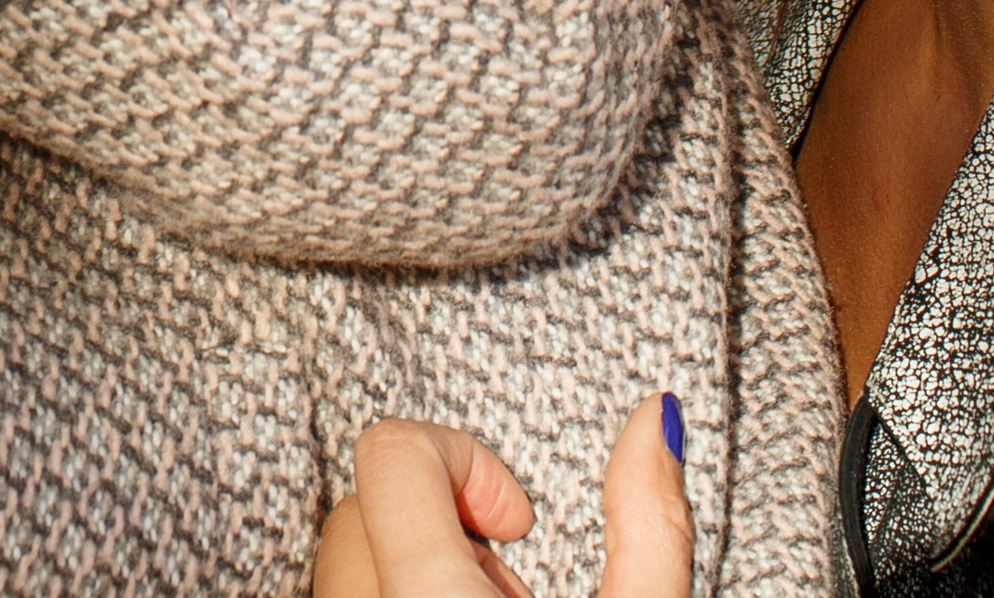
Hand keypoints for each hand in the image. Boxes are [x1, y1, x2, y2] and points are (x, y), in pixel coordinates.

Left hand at [313, 396, 691, 597]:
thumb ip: (652, 528)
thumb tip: (658, 414)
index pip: (389, 450)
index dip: (463, 461)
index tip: (518, 522)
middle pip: (357, 501)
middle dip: (440, 526)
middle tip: (510, 591)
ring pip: (341, 556)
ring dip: (411, 565)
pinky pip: (336, 592)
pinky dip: (385, 592)